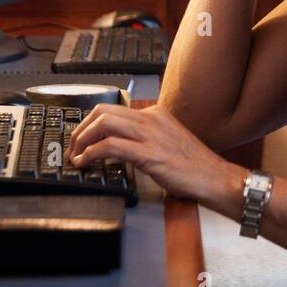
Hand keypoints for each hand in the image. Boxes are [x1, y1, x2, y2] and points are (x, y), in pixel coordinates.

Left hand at [68, 103, 239, 203]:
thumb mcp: (167, 141)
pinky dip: (91, 153)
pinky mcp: (148, 153)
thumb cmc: (193, 165)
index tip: (82, 138)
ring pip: (104, 123)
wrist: (213, 177)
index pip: (113, 109)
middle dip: (81, 129)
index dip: (91, 124)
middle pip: (103, 111)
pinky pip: (111, 145)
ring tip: (76, 155)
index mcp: (155, 114)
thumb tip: (118, 146)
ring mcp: (150, 135)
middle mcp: (151, 119)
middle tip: (73, 147)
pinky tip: (86, 162)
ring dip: (82, 139)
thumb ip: (145, 138)